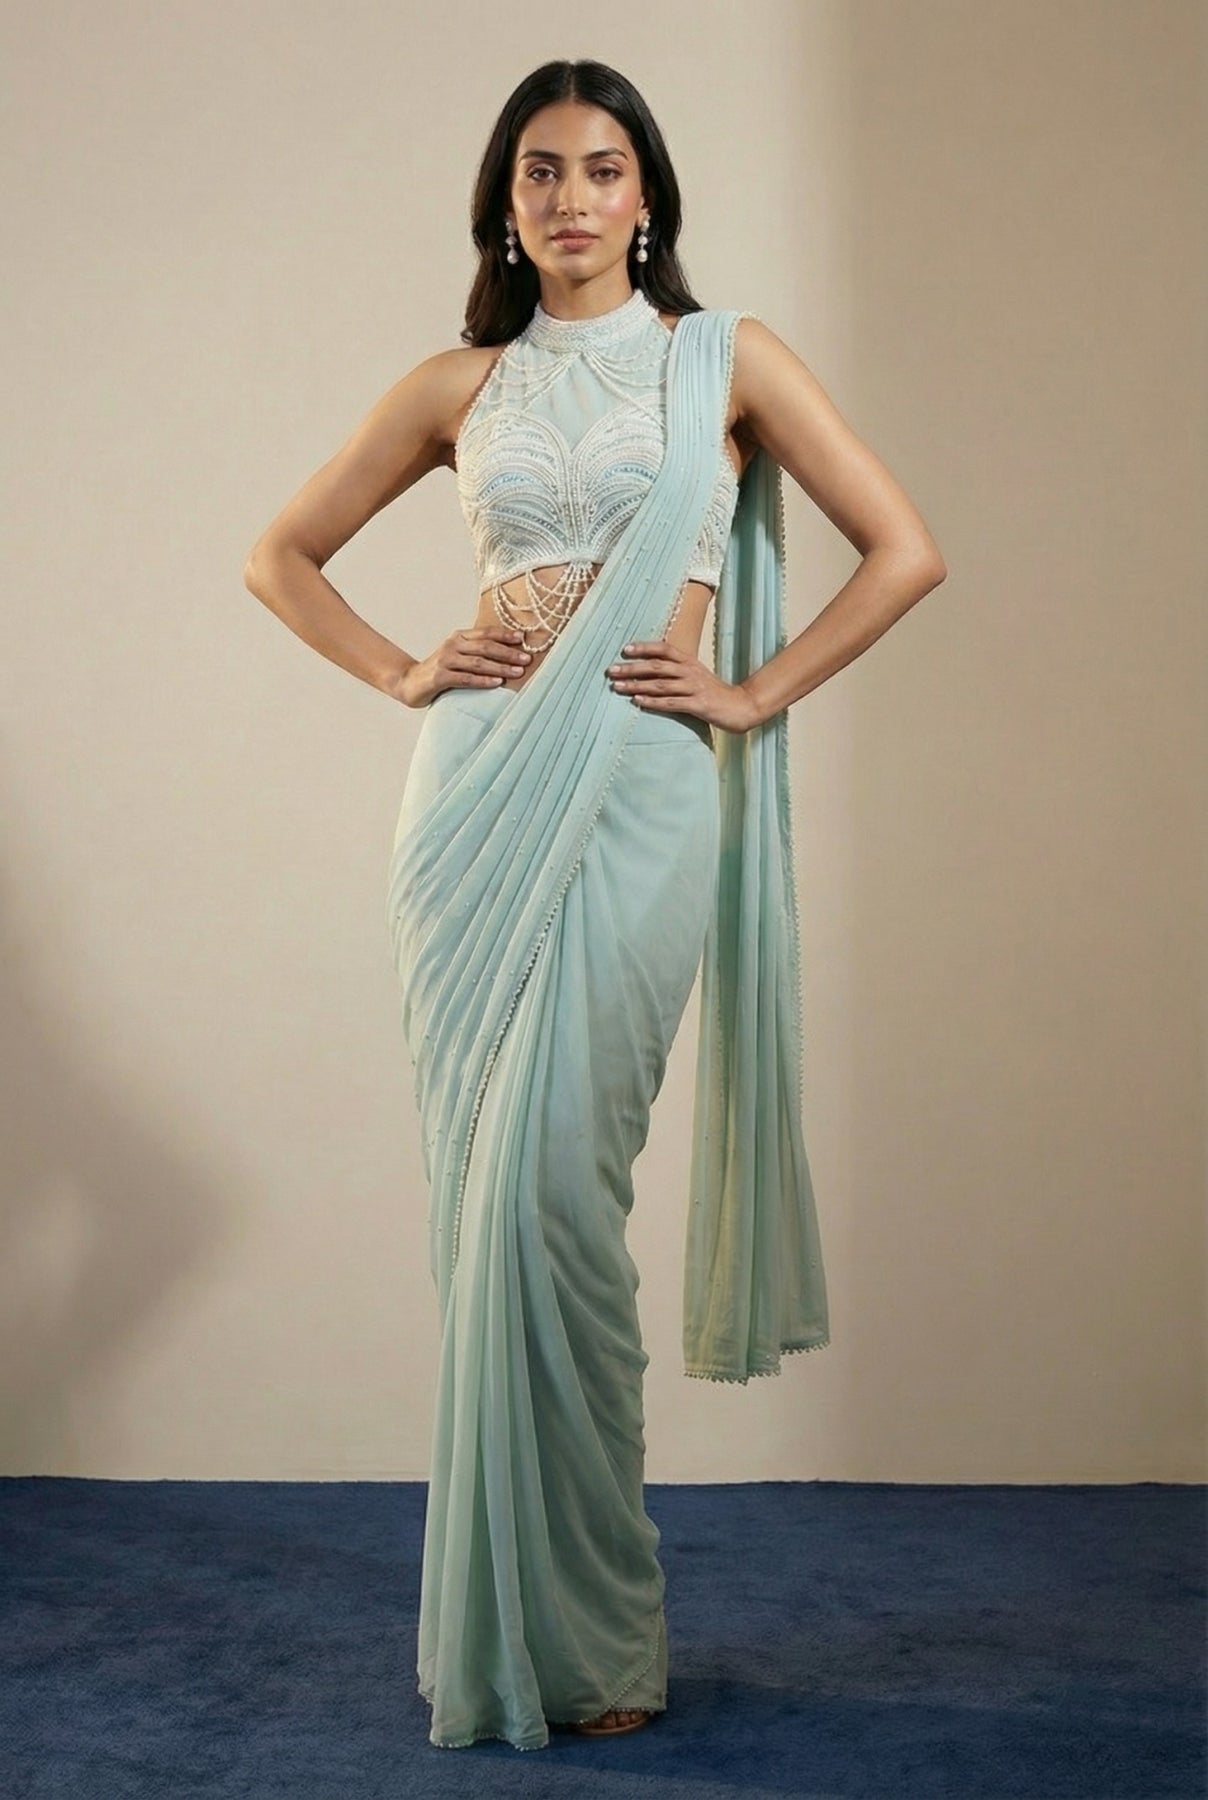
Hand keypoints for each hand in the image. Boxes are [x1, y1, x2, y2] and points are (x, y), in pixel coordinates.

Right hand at [397, 627, 531, 707]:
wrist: (409, 682)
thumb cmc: (440, 671)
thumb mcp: (457, 656)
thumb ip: (476, 652)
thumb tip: (508, 654)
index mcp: (459, 637)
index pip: (486, 633)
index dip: (505, 634)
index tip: (524, 639)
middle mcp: (452, 645)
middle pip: (486, 646)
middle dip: (508, 653)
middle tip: (527, 659)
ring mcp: (445, 660)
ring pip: (478, 662)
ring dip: (500, 667)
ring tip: (518, 672)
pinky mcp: (440, 677)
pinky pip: (466, 678)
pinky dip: (483, 680)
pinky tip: (497, 683)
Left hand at [605, 639, 762, 733]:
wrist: (741, 706)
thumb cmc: (714, 692)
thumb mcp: (696, 675)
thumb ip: (677, 670)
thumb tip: (651, 667)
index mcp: (689, 661)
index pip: (664, 648)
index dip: (644, 647)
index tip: (624, 649)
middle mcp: (690, 671)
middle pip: (656, 666)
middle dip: (631, 668)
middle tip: (611, 670)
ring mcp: (694, 688)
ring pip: (660, 685)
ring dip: (636, 685)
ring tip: (617, 686)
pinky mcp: (698, 705)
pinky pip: (671, 703)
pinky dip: (652, 702)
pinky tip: (637, 701)